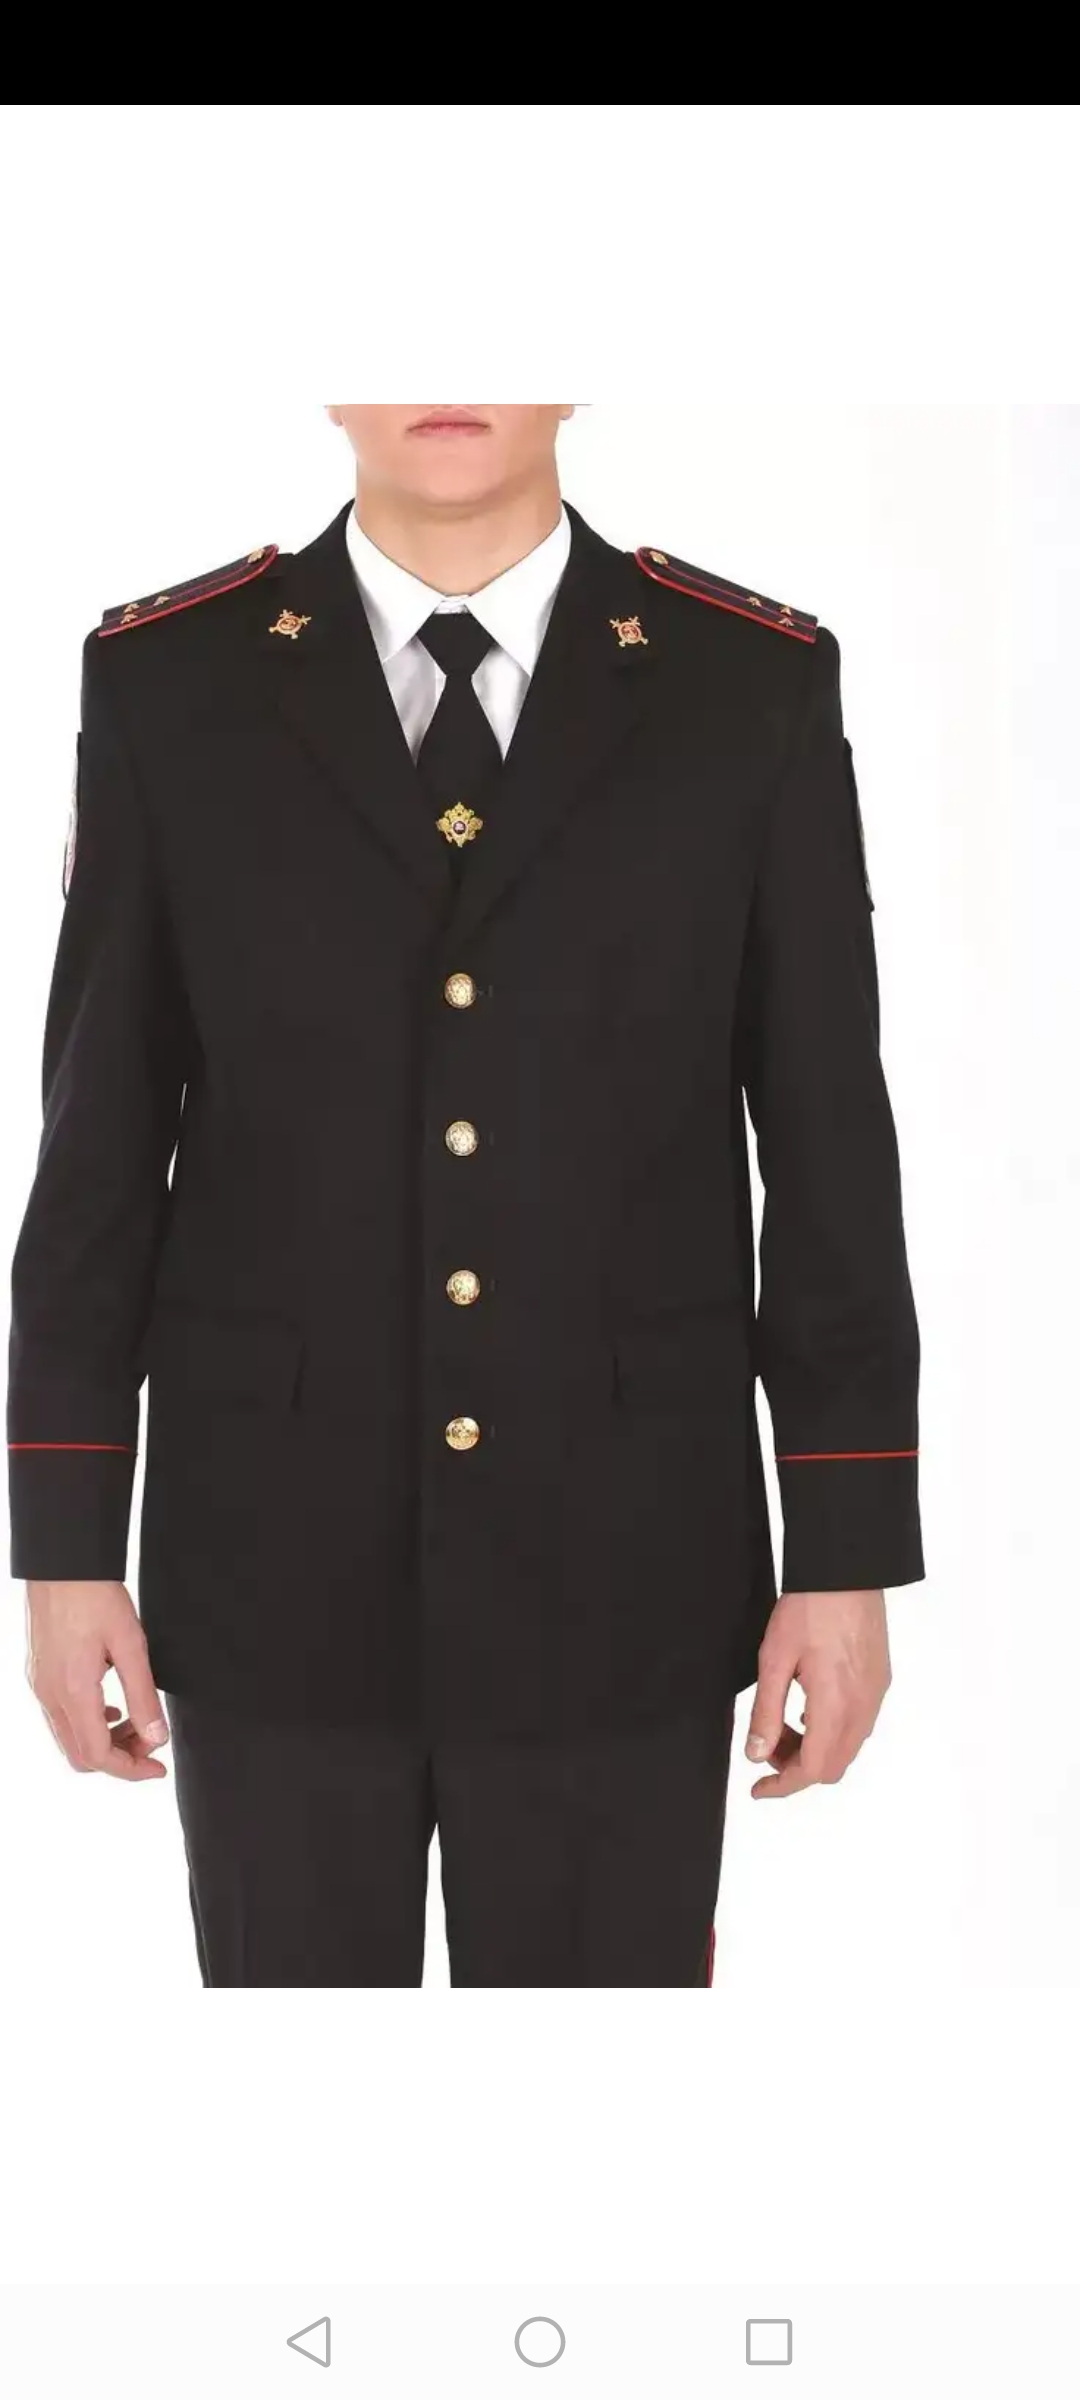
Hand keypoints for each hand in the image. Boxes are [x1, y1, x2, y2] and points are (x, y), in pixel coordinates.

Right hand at [25, 1580, 168, 1780]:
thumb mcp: (131, 1645)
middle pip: (80, 1756)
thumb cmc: (95, 1595)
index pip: (98, 1756)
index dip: (130, 1770)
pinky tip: (112, 1707)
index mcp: (73, 1692)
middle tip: (151, 1743)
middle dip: (119, 1758)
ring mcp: (41, 1686)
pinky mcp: (40, 1674)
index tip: (158, 1768)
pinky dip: (89, 1724)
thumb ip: (144, 1696)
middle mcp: (50, 1696)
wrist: (62, 1564)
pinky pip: (62, 1717)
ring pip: (70, 1738)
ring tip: (137, 1723)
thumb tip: (157, 1737)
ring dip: (104, 1741)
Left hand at [745, 1588, 889, 1798]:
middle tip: (766, 1747)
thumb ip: (765, 1711)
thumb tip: (756, 1754)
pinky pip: (859, 1724)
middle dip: (797, 1767)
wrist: (847, 1570)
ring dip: (815, 1748)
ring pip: (847, 1746)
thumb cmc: (810, 1607)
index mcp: (835, 1706)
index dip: (783, 1786)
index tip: (759, 1789)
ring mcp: (876, 1694)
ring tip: (783, 1723)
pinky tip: (808, 1707)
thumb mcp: (774, 1659)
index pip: (813, 1770)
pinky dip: (832, 1730)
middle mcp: (863, 1707)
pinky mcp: (880, 1680)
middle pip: (833, 1765)